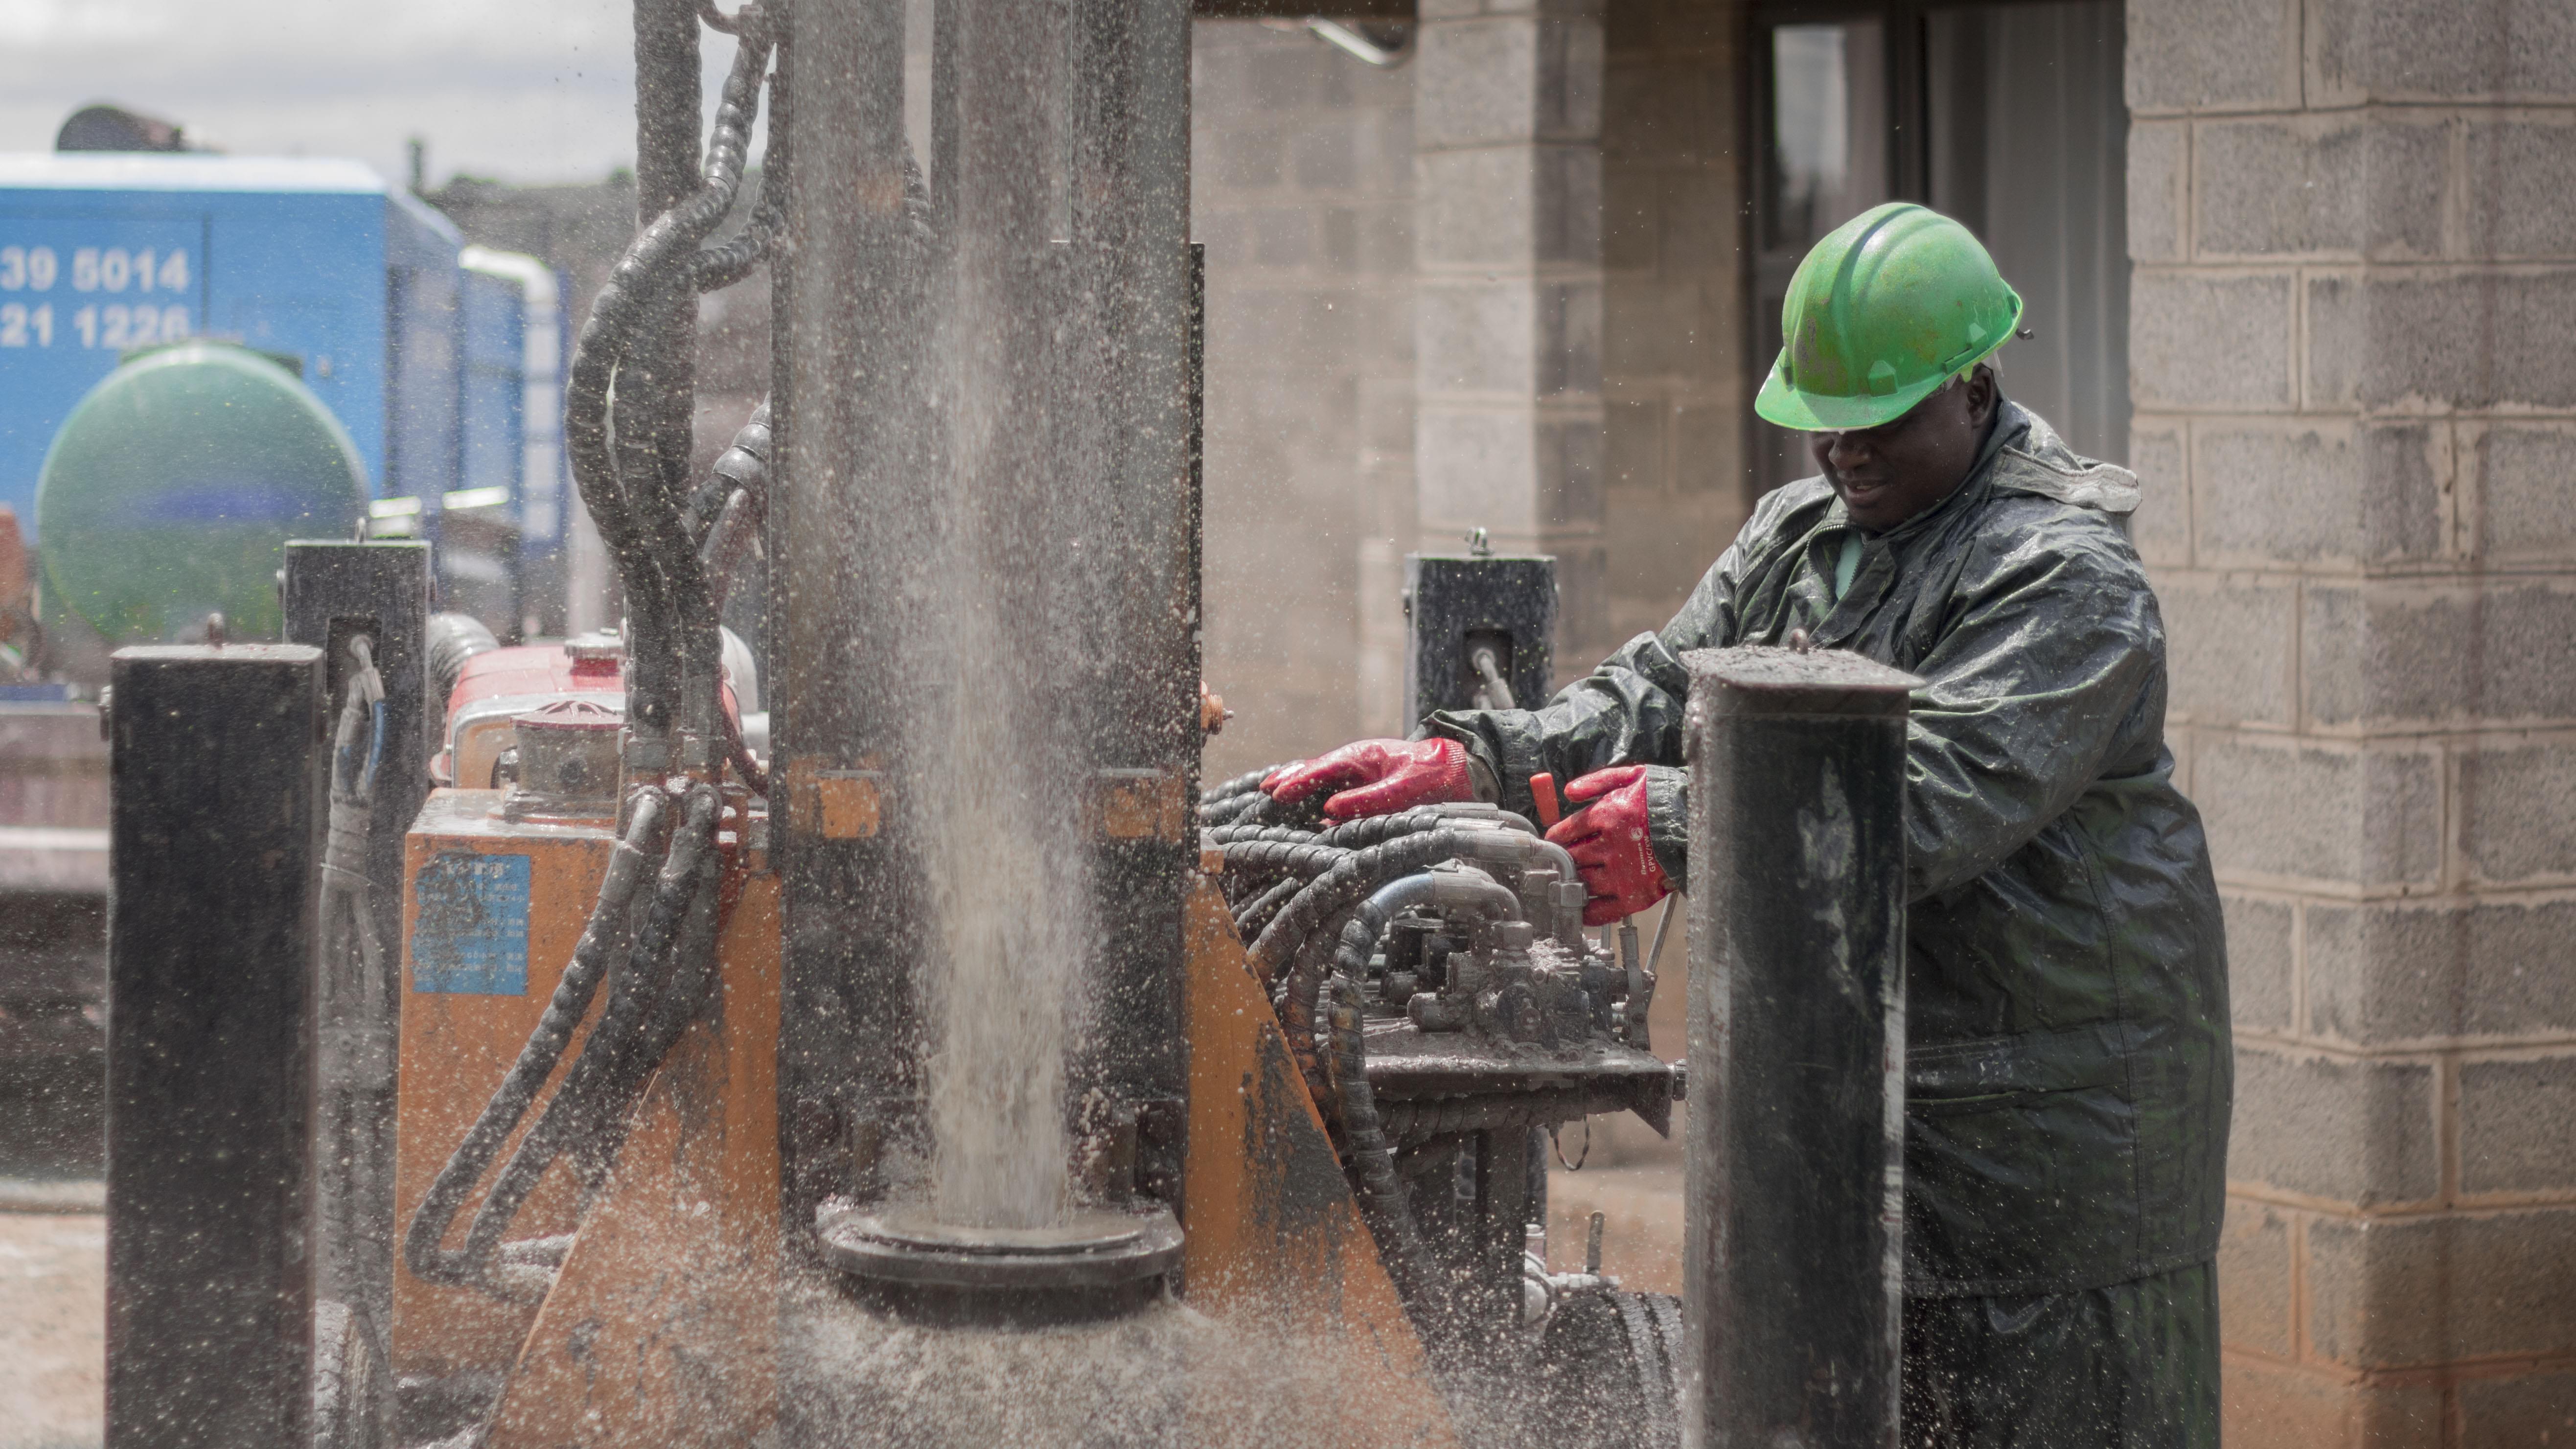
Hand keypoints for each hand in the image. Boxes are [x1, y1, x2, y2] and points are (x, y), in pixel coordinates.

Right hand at [1263, 737, 1472, 821]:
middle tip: (1263, 789)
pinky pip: (1337, 790)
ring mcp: (1362, 772)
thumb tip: (1329, 811)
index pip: (1320, 770)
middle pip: (1315, 771)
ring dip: (1301, 787)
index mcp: (1361, 756)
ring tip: (1275, 795)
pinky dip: (1318, 796)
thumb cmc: (1434, 776)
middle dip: (1289, 779)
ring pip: (1323, 780)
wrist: (1461, 771)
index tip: (1274, 793)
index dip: (1296, 782)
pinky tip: (1309, 808)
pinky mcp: (1369, 784)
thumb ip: (1367, 800)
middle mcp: (1357, 762)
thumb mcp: (1403, 790)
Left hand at [1545, 765, 1669, 925]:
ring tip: (1568, 881)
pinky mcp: (1635, 895)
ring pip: (1582, 882)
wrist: (1702, 824)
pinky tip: (1580, 908)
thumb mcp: (1633, 776)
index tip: (1553, 842)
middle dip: (1562, 859)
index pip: (1566, 831)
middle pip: (1571, 857)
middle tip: (1557, 862)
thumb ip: (1598, 781)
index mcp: (1608, 815)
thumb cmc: (1666, 799)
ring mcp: (1622, 873)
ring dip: (1572, 882)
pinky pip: (1602, 910)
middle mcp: (1611, 846)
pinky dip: (1587, 912)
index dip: (1555, 837)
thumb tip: (1568, 791)